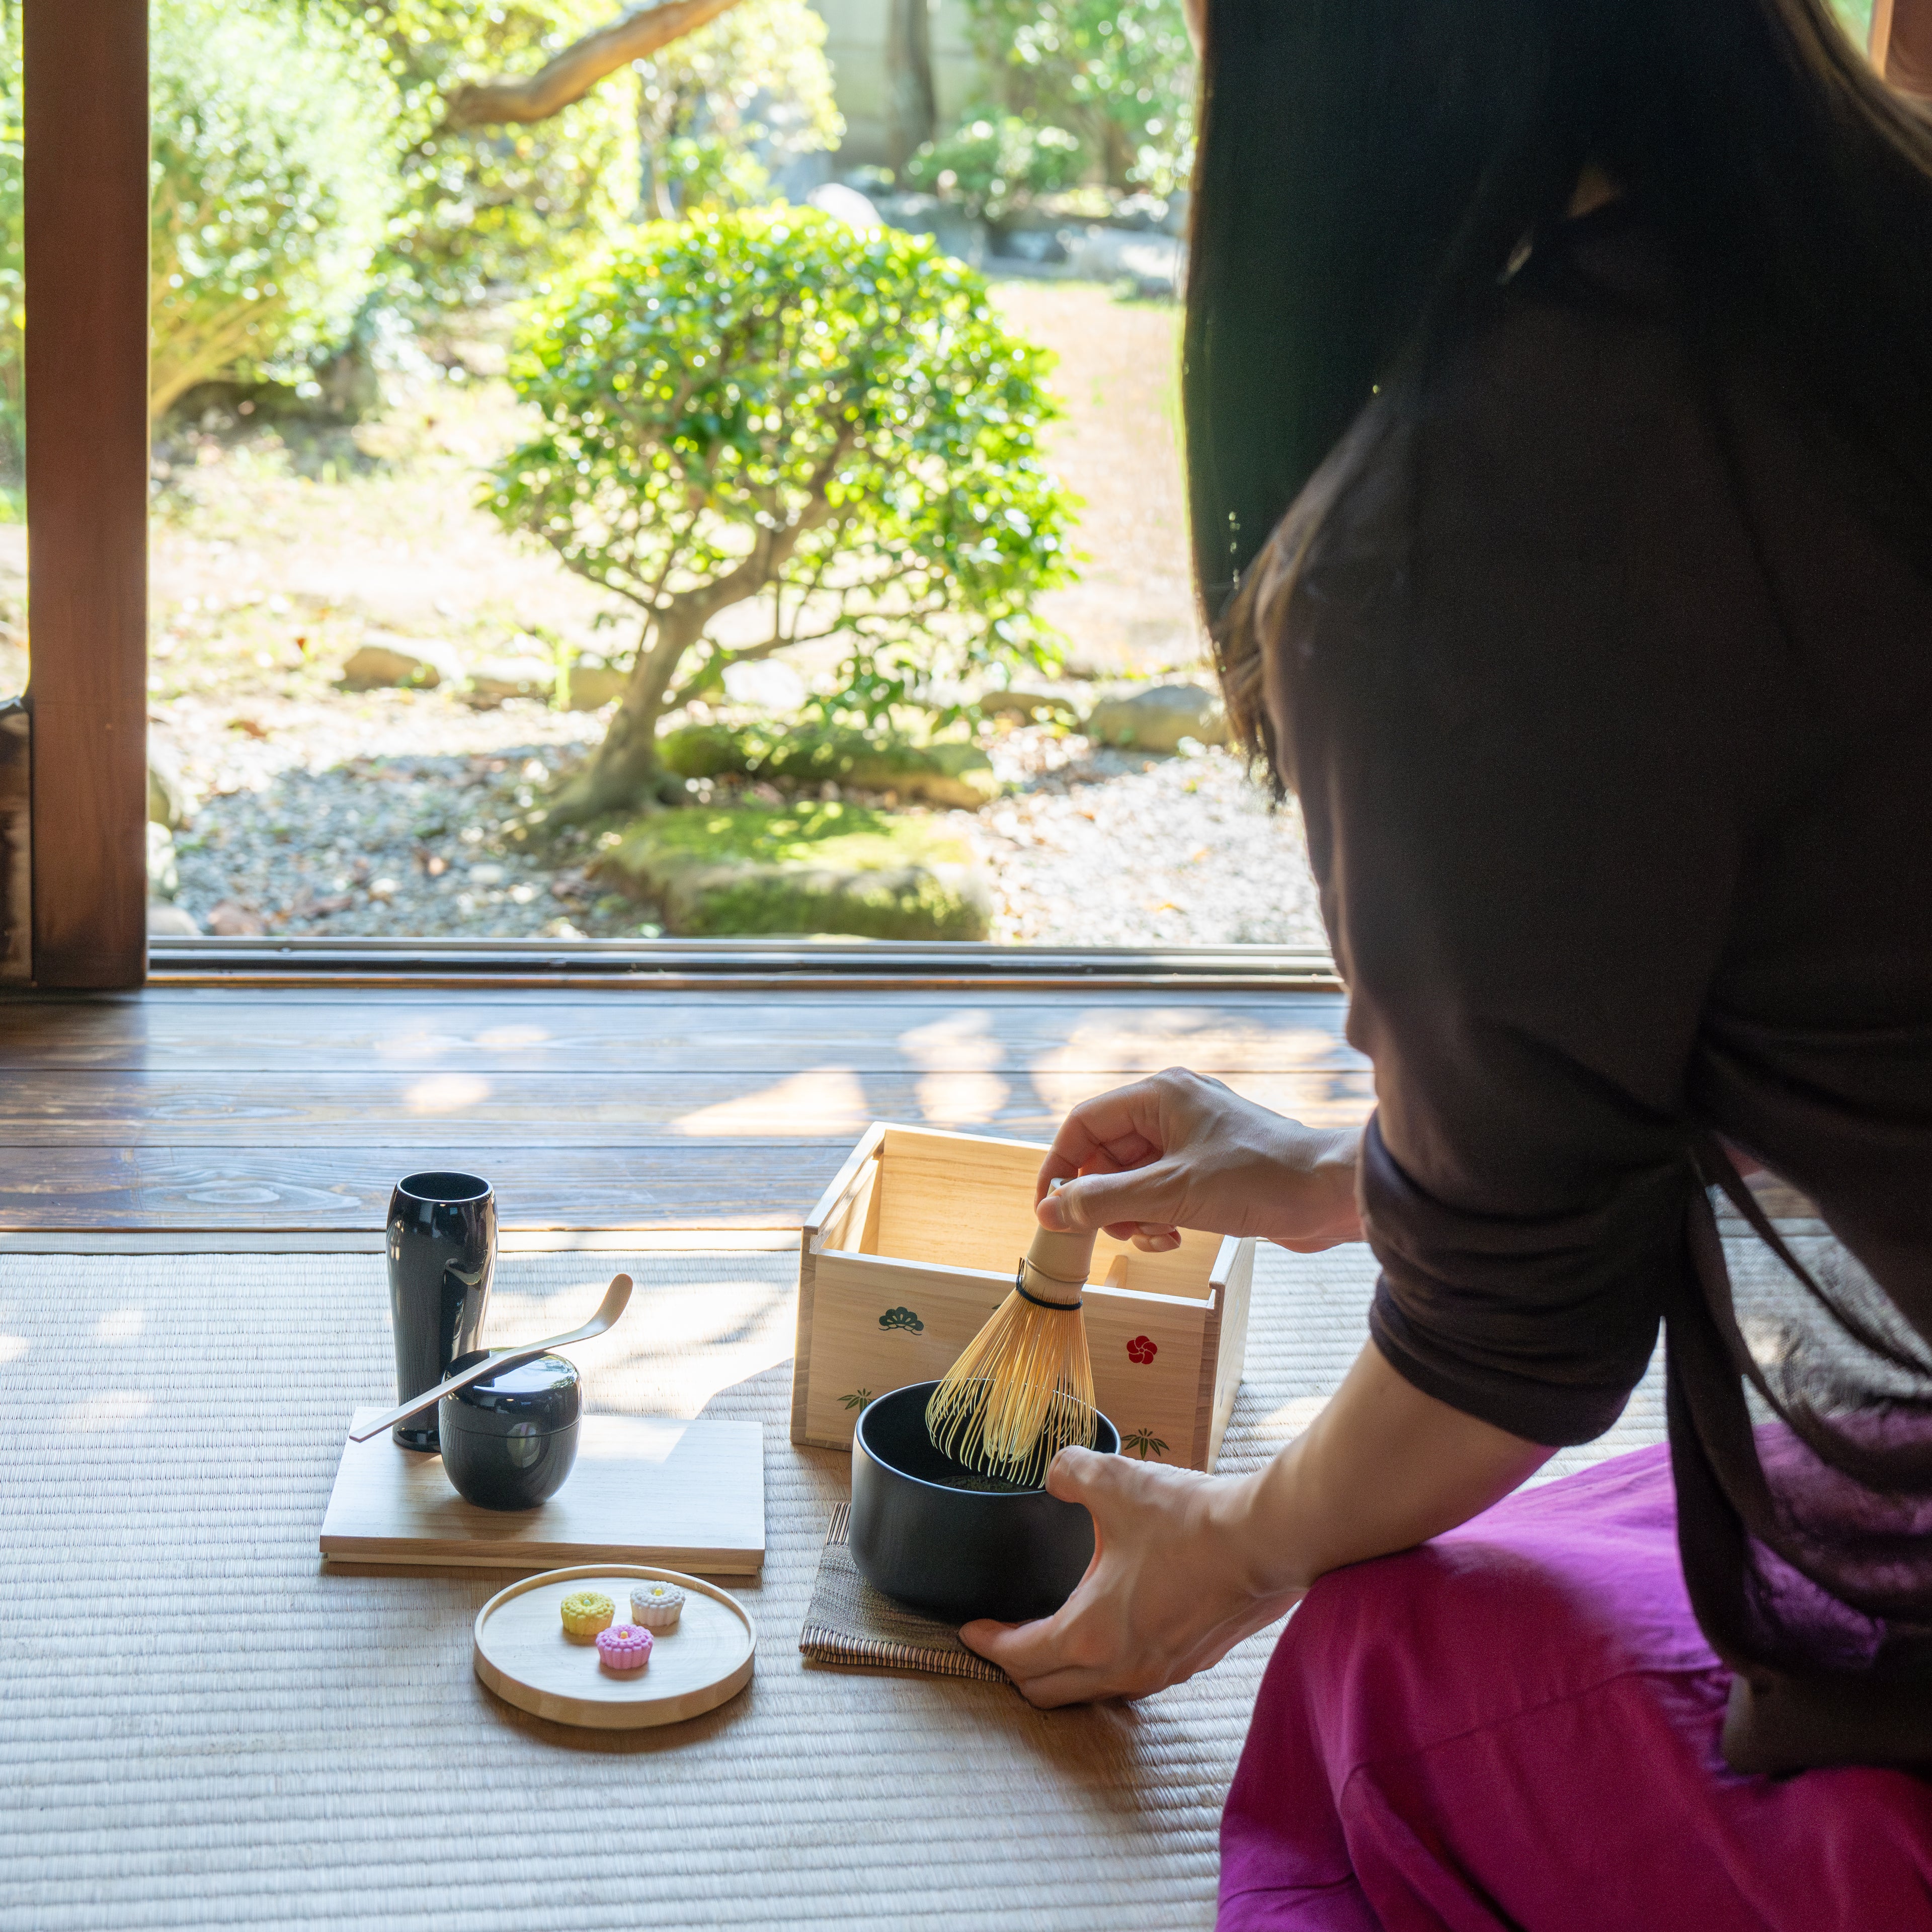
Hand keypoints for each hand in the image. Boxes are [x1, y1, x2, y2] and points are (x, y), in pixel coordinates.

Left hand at [959, 1346, 1549, 1708]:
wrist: (1267, 1539)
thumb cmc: (1190, 1518)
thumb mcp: (1116, 1481)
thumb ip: (1070, 1473)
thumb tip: (1054, 1470)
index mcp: (1090, 1634)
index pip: (1019, 1658)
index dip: (985, 1644)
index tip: (968, 1630)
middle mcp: (1120, 1667)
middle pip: (1047, 1692)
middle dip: (1015, 1669)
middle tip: (1000, 1639)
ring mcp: (1159, 1672)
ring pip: (1091, 1692)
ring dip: (1062, 1672)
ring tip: (1048, 1637)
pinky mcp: (1190, 1663)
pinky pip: (1129, 1679)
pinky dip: (1103, 1666)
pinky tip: (1109, 1631)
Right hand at [1036, 1068, 1361, 1253]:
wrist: (1330, 1194)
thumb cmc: (1259, 1178)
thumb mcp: (1170, 1192)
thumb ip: (1104, 1200)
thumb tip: (1049, 1210)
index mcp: (1159, 1096)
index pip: (1084, 1123)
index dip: (1061, 1165)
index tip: (1050, 1208)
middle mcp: (1172, 1110)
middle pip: (1106, 1154)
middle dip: (1105, 1197)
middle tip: (1116, 1231)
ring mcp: (1191, 1140)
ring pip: (1132, 1178)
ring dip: (1133, 1214)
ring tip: (1157, 1234)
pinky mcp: (1208, 1169)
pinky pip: (1161, 1192)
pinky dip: (1158, 1217)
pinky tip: (1177, 1236)